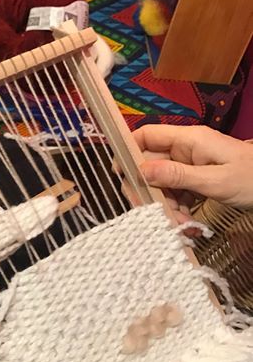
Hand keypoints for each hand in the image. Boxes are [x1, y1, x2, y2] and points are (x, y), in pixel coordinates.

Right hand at [133, 125, 252, 217]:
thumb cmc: (251, 179)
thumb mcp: (214, 181)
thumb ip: (177, 175)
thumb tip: (141, 171)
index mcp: (188, 140)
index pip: (146, 135)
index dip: (128, 152)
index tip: (121, 176)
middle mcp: (185, 149)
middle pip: (151, 165)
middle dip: (150, 191)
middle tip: (152, 214)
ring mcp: (192, 165)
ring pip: (163, 184)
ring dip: (166, 206)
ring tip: (181, 226)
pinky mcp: (198, 180)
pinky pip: (178, 193)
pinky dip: (178, 209)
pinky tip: (187, 225)